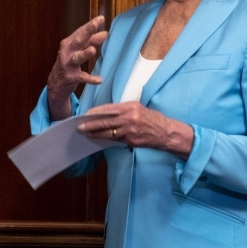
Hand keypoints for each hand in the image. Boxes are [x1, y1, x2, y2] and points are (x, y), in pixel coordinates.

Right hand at [47, 16, 108, 119]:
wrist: (56, 82)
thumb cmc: (69, 62)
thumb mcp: (78, 50)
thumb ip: (91, 41)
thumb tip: (104, 33)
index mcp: (69, 43)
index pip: (80, 31)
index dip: (90, 25)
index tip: (101, 18)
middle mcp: (67, 51)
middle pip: (78, 40)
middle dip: (86, 32)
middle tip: (95, 24)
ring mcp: (68, 64)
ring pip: (77, 57)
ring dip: (84, 53)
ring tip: (93, 50)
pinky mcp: (71, 77)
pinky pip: (81, 77)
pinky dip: (90, 78)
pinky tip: (99, 80)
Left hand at [78, 102, 194, 158]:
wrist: (166, 132)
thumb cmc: (152, 119)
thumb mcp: (138, 108)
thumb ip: (124, 110)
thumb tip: (106, 114)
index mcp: (130, 107)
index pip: (109, 108)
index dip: (96, 112)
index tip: (86, 114)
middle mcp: (129, 118)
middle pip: (105, 121)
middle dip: (91, 124)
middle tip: (80, 126)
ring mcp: (130, 130)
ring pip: (108, 132)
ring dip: (96, 133)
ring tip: (87, 134)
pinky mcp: (131, 140)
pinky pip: (116, 140)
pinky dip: (107, 139)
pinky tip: (100, 138)